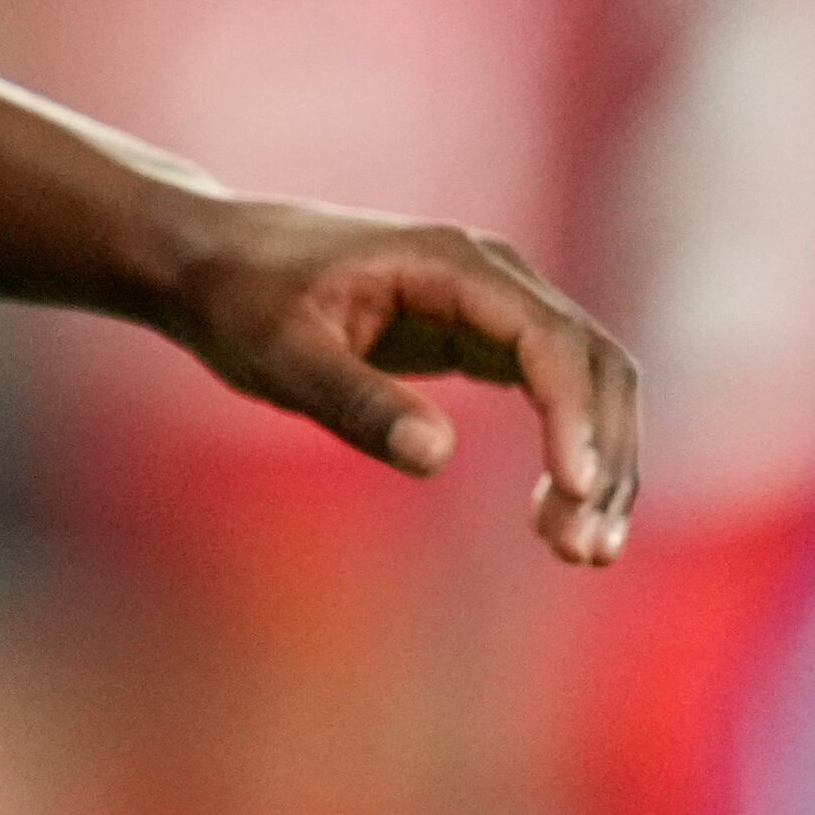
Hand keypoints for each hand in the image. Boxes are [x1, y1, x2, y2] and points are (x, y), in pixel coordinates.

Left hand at [158, 195, 638, 563]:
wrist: (212, 262)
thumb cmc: (239, 300)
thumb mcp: (280, 355)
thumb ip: (354, 400)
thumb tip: (436, 458)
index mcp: (451, 263)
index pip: (550, 341)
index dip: (574, 417)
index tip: (573, 493)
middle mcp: (490, 275)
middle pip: (593, 363)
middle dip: (602, 454)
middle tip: (583, 550)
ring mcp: (492, 304)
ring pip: (587, 382)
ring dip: (598, 462)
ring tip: (580, 552)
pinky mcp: (480, 336)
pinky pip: (555, 393)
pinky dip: (569, 451)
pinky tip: (554, 516)